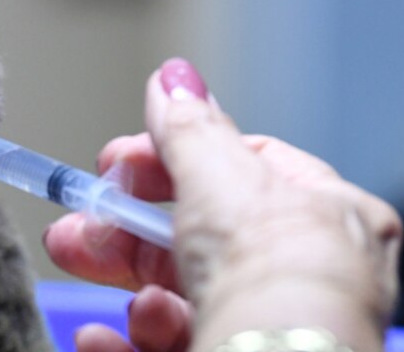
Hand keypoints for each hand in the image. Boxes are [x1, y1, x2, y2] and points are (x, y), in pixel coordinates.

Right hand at [44, 58, 401, 351]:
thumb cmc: (275, 276)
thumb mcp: (219, 177)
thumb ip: (188, 129)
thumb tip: (173, 77)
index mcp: (327, 218)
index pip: (242, 170)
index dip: (170, 162)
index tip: (115, 163)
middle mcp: (305, 279)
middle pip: (197, 240)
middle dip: (125, 230)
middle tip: (76, 226)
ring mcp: (267, 329)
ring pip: (181, 300)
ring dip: (131, 287)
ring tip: (104, 280)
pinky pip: (172, 348)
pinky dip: (126, 341)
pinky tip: (98, 337)